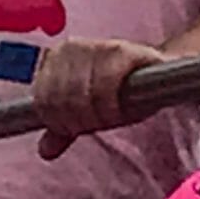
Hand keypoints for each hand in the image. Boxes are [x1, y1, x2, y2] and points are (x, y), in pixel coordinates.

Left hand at [32, 39, 164, 159]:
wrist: (157, 71)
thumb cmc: (118, 91)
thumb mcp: (87, 112)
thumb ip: (64, 129)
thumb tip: (45, 152)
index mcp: (55, 59)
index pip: (42, 99)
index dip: (57, 122)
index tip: (73, 130)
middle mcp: (71, 48)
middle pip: (61, 99)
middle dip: (78, 121)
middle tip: (95, 125)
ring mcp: (96, 46)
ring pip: (81, 94)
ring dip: (95, 116)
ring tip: (108, 118)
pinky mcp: (122, 50)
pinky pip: (106, 83)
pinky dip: (109, 105)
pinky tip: (117, 112)